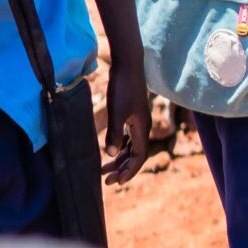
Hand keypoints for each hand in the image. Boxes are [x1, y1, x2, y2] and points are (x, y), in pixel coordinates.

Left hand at [102, 62, 147, 184]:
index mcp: (142, 129)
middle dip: (122, 169)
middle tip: (106, 182)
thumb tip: (110, 154)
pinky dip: (120, 148)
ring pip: (131, 147)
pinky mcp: (132, 114)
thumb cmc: (123, 87)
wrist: (128, 65)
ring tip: (104, 170)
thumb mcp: (116, 111)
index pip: (139, 157)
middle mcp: (143, 127)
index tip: (117, 183)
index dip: (129, 171)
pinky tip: (109, 151)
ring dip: (119, 160)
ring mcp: (138, 121)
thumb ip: (114, 133)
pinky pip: (128, 138)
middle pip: (135, 155)